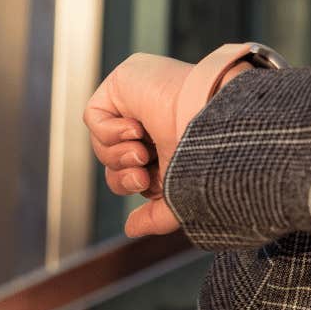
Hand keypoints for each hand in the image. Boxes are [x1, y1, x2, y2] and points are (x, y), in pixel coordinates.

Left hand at [83, 51, 210, 236]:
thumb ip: (157, 216)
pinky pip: (94, 116)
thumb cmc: (211, 156)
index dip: (132, 183)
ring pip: (102, 142)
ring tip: (141, 152)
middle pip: (114, 160)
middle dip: (123, 175)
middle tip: (142, 176)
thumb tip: (130, 229)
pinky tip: (136, 129)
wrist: (216, 122)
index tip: (149, 184)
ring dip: (118, 155)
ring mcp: (139, 99)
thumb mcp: (180, 196)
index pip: (133, 170)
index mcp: (171, 142)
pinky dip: (109, 132)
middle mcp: (155, 120)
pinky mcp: (124, 81)